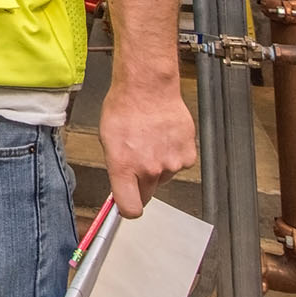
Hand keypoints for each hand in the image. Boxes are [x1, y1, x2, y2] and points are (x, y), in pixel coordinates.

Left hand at [98, 77, 194, 217]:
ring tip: (149, 140)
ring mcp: (171, 163)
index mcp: (124, 167)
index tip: (126, 204)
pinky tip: (163, 137)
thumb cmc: (124, 108)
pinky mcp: (188, 155)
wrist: (148, 88)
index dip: (128, 209)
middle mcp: (149, 169)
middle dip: (141, 182)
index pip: (130, 208)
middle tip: (136, 158)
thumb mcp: (106, 139)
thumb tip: (119, 186)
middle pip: (147, 192)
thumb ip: (116, 167)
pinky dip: (172, 154)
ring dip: (158, 165)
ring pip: (164, 176)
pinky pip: (178, 164)